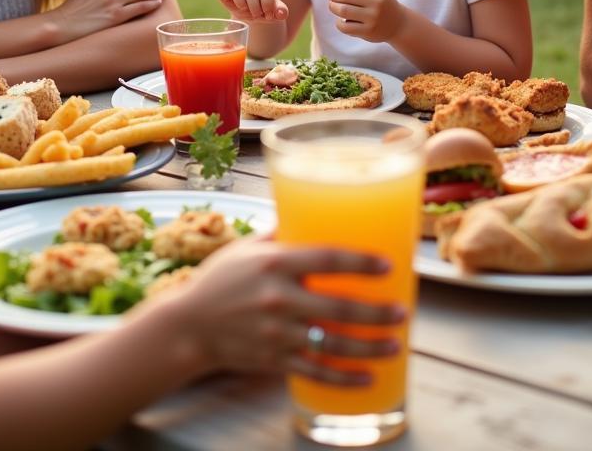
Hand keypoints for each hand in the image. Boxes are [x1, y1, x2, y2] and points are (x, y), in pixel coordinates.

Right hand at [161, 237, 404, 384]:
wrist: (189, 324)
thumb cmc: (219, 280)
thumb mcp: (246, 249)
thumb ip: (279, 235)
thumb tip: (308, 213)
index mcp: (275, 263)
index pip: (327, 258)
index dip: (360, 262)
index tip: (387, 265)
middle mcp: (278, 298)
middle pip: (338, 306)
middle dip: (376, 312)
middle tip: (402, 312)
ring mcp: (276, 333)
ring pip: (332, 344)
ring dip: (368, 346)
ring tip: (394, 343)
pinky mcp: (273, 360)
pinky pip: (315, 372)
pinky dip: (343, 378)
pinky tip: (367, 377)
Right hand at [216, 0, 287, 22]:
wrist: (251, 11)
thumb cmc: (263, 9)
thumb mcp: (273, 11)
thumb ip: (280, 11)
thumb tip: (282, 13)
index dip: (266, 3)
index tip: (268, 15)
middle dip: (254, 6)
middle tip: (256, 15)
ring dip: (241, 3)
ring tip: (245, 11)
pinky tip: (231, 4)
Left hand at [327, 0, 403, 42]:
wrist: (398, 24)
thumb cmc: (380, 2)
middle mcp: (377, 2)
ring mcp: (373, 18)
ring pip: (343, 11)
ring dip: (333, 7)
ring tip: (333, 6)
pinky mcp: (368, 32)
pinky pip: (345, 26)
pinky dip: (338, 22)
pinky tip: (341, 20)